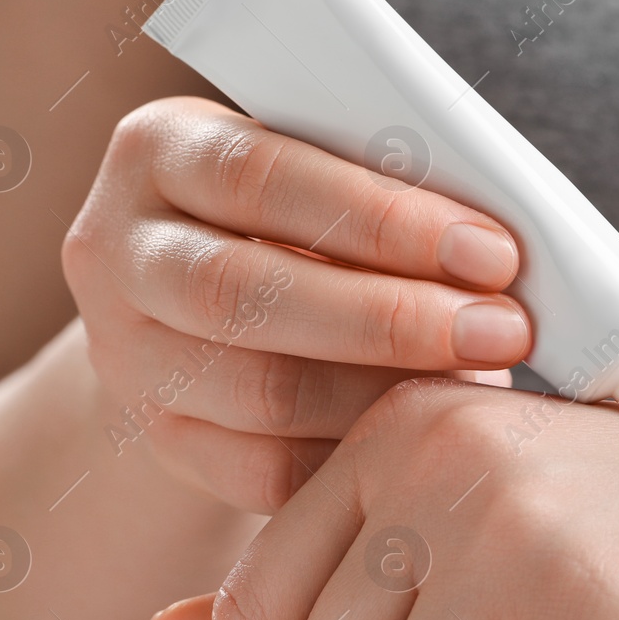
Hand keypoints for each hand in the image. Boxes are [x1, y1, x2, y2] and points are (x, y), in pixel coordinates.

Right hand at [62, 97, 529, 512]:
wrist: (197, 295)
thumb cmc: (293, 211)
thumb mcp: (316, 165)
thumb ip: (379, 184)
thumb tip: (495, 252)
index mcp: (158, 150)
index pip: (260, 176)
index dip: (380, 218)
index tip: (491, 252)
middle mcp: (116, 250)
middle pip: (242, 293)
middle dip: (389, 317)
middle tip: (502, 330)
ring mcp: (123, 352)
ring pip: (254, 391)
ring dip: (382, 394)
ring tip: (475, 381)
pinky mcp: (155, 435)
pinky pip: (258, 468)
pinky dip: (349, 456)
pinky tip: (415, 436)